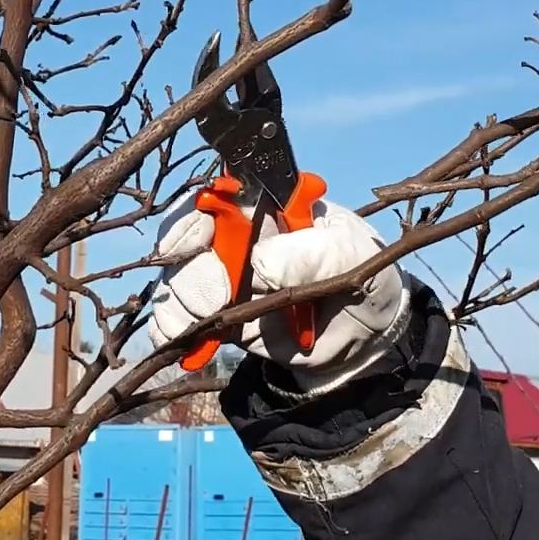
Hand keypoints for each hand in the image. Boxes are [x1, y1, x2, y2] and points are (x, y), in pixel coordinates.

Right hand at [148, 191, 407, 388]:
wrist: (366, 337)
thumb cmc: (363, 274)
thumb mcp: (351, 256)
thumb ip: (311, 253)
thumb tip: (259, 263)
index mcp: (267, 207)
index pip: (217, 197)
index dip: (195, 216)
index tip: (194, 242)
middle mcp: (238, 237)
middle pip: (186, 239)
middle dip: (189, 269)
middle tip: (211, 299)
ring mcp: (225, 277)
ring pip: (179, 279)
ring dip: (179, 302)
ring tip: (201, 323)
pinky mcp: (220, 315)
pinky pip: (180, 318)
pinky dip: (172, 330)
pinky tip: (180, 341)